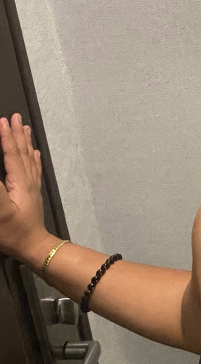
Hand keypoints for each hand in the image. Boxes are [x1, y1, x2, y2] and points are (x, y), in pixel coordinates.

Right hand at [0, 113, 46, 260]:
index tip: (2, 120)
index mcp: (19, 182)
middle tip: (16, 116)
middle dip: (17, 133)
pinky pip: (34, 169)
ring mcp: (32, 187)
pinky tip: (34, 153)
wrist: (33, 247)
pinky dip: (33, 158)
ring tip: (25, 127)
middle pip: (22, 152)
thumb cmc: (12, 231)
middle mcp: (28, 180)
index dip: (6, 137)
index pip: (12, 154)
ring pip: (29, 158)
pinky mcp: (33, 194)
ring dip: (26, 142)